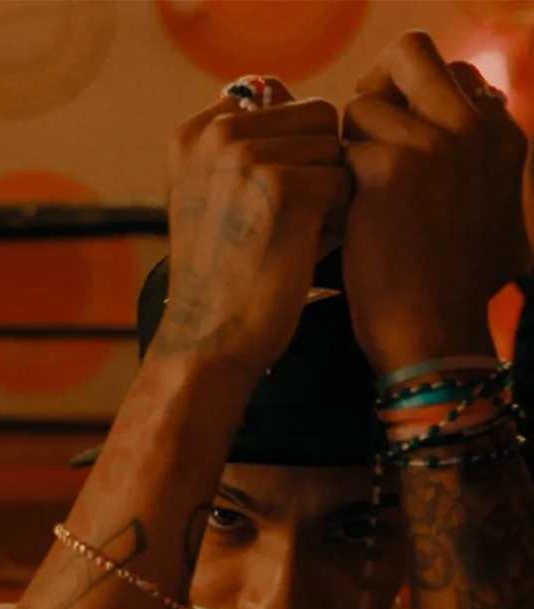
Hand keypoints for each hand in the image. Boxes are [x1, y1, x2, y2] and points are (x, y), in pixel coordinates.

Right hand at [155, 76, 348, 374]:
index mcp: (193, 133)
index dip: (290, 150)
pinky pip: (345, 182)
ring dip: (328, 195)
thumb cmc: (222, 276)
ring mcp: (247, 156)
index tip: (260, 204)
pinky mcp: (284, 186)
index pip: (278, 97)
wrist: (209, 339)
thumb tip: (301, 98)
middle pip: (316, 115)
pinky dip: (334, 222)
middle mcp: (215, 134)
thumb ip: (244, 144)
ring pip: (335, 147)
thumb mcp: (209, 197)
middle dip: (315, 167)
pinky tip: (299, 253)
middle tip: (280, 223)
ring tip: (288, 239)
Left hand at [342, 31, 529, 372]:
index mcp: (500, 134)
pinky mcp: (390, 169)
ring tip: (349, 200)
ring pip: (363, 106)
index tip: (388, 140)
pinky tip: (336, 221)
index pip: (447, 74)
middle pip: (409, 54)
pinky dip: (329, 182)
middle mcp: (474, 126)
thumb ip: (470, 170)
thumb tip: (437, 145)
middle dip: (373, 89)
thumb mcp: (487, 218)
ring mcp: (435, 143)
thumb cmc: (448, 291)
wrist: (433, 333)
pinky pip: (339, 150)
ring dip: (345, 148)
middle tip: (355, 143)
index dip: (407, 100)